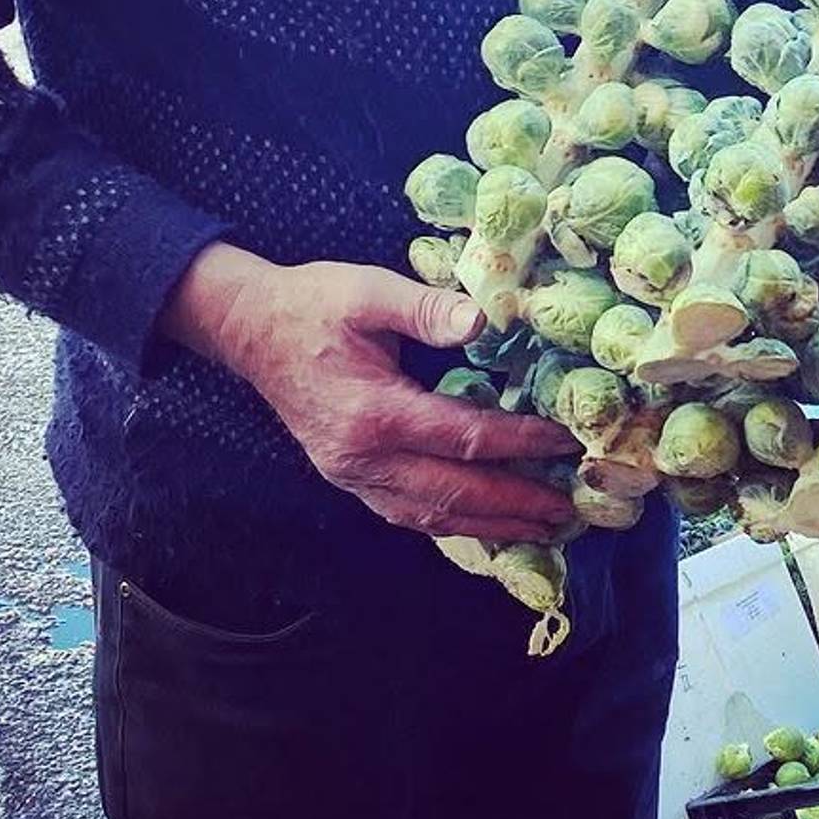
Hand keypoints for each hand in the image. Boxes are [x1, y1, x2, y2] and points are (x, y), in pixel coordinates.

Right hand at [206, 256, 578, 543]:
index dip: (519, 442)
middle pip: (454, 494)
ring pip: (430, 516)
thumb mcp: (369, 291)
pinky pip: (407, 513)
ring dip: (488, 525)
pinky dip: (450, 522)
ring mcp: (352, 476)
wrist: (250, 329)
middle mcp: (363, 459)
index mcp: (374, 413)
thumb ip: (427, 307)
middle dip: (515, 504)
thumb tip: (483, 320)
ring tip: (539, 528)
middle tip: (567, 508)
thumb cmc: (313, 304)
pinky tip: (482, 522)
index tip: (564, 442)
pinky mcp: (348, 478)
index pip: (464, 438)